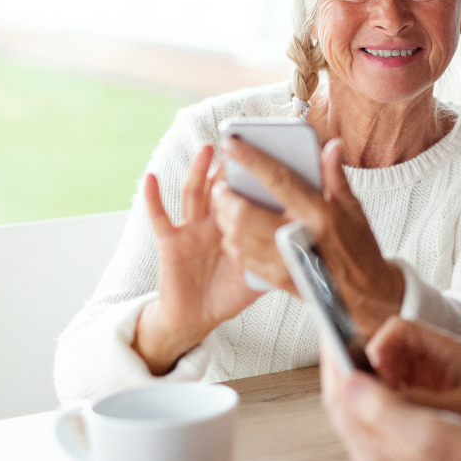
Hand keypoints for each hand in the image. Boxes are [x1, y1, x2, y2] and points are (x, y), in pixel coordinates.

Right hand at [134, 145, 263, 374]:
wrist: (197, 317)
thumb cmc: (229, 293)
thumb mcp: (260, 275)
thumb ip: (280, 257)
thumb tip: (309, 244)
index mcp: (238, 227)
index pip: (248, 195)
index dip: (256, 176)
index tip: (271, 153)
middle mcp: (214, 222)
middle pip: (223, 188)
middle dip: (230, 167)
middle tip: (243, 143)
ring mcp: (192, 229)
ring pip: (195, 194)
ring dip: (198, 171)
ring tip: (208, 150)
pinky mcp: (170, 242)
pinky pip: (159, 217)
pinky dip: (153, 198)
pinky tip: (151, 178)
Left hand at [217, 136, 404, 334]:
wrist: (364, 294)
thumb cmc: (359, 248)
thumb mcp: (353, 209)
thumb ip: (335, 177)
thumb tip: (331, 147)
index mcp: (320, 215)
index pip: (279, 180)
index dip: (252, 160)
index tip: (233, 143)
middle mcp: (300, 237)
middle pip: (247, 213)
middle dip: (227, 196)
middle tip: (222, 184)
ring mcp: (286, 261)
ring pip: (238, 236)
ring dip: (224, 217)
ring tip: (224, 204)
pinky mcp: (277, 278)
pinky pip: (242, 258)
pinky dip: (232, 240)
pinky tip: (233, 230)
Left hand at [321, 347, 460, 460]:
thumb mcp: (428, 432)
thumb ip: (382, 408)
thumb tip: (349, 381)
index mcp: (375, 452)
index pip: (339, 399)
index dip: (333, 362)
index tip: (331, 331)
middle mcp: (373, 459)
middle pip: (343, 405)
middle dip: (340, 369)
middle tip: (339, 337)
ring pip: (357, 411)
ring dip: (356, 380)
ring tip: (357, 353)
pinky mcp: (399, 459)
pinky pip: (374, 419)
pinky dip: (373, 394)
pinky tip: (383, 382)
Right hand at [367, 317, 460, 443]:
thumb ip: (428, 401)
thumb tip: (389, 399)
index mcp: (444, 348)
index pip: (399, 329)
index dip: (380, 344)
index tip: (372, 367)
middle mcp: (426, 358)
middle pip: (381, 350)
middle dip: (367, 369)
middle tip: (360, 393)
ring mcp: (417, 377)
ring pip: (378, 373)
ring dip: (369, 390)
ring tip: (371, 412)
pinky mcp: (413, 397)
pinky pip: (385, 396)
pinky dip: (378, 407)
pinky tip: (381, 423)